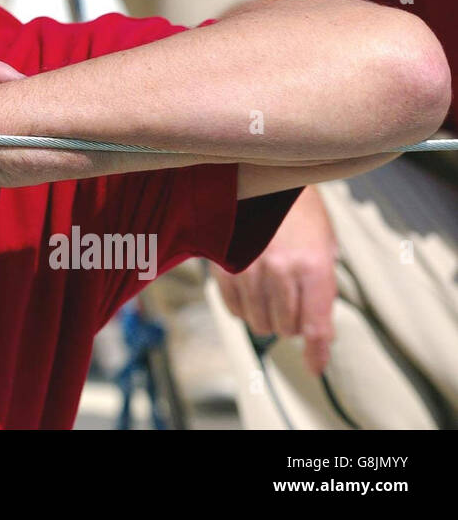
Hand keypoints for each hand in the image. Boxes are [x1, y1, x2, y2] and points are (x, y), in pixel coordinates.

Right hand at [212, 185, 337, 374]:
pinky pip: (233, 308)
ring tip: (271, 297)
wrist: (263, 181)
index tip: (316, 367)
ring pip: (258, 322)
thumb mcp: (325, 248)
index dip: (317, 352)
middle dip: (292, 324)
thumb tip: (318, 334)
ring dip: (267, 318)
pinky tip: (251, 292)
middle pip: (286, 328)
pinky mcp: (224, 267)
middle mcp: (281, 271)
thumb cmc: (300, 215)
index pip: (315, 325)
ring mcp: (249, 269)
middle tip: (293, 306)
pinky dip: (243, 309)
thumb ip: (322, 293)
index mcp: (314, 266)